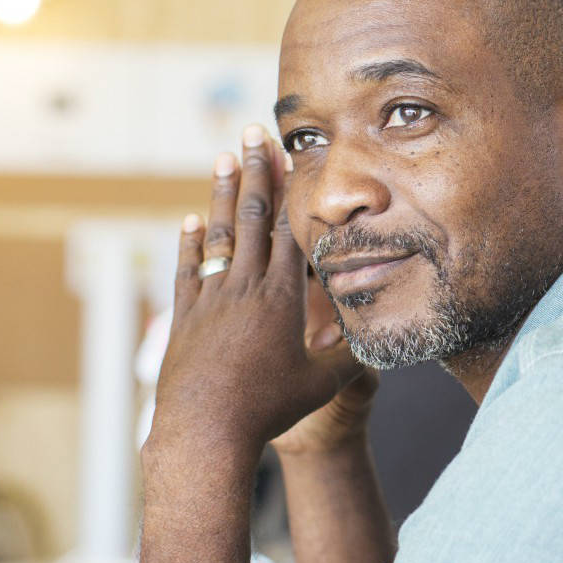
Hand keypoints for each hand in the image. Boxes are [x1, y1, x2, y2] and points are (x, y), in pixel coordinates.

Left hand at [145, 126, 360, 464]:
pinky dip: (191, 244)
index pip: (290, 232)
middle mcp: (244, 288)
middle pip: (252, 218)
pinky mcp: (185, 318)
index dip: (292, 191)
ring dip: (221, 195)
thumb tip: (377, 337)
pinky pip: (190, 270)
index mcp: (280, 298)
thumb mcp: (319, 385)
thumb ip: (348, 356)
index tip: (291, 155)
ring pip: (218, 236)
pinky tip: (192, 222)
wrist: (205, 430)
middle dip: (254, 171)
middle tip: (252, 132)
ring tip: (222, 158)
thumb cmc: (267, 409)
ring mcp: (210, 300)